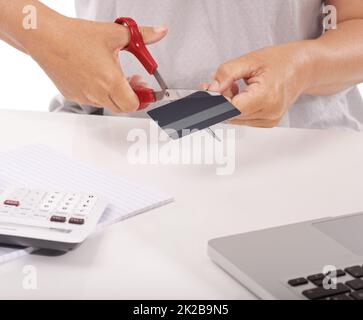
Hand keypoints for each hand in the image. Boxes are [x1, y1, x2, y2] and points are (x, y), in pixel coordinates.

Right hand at [26, 16, 166, 112]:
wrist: (45, 36)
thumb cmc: (76, 36)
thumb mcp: (115, 33)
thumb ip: (143, 36)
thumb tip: (160, 32)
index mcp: (110, 81)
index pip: (134, 104)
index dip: (143, 98)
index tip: (146, 90)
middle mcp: (97, 93)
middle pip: (123, 107)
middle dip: (132, 96)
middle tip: (134, 81)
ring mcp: (84, 96)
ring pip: (107, 103)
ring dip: (115, 93)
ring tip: (114, 74)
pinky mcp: (72, 95)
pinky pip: (92, 99)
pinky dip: (99, 92)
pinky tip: (97, 75)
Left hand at [205, 42, 312, 126]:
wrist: (303, 68)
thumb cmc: (281, 61)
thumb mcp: (250, 60)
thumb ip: (226, 73)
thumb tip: (211, 89)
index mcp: (267, 96)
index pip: (230, 108)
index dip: (217, 100)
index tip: (211, 92)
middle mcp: (269, 112)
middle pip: (231, 115)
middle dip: (223, 100)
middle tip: (227, 83)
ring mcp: (270, 120)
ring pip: (236, 118)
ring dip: (231, 105)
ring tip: (240, 87)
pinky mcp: (268, 123)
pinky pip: (244, 119)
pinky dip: (239, 109)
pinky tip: (246, 95)